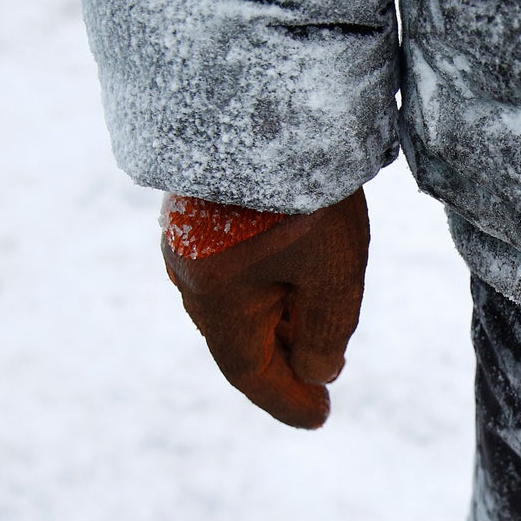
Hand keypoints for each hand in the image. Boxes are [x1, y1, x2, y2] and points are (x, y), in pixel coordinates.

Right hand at [162, 189, 369, 427]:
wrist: (264, 100)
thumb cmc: (301, 192)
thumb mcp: (332, 272)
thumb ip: (326, 333)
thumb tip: (319, 373)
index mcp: (217, 300)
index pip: (251, 372)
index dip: (288, 401)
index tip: (321, 420)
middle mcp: (191, 275)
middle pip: (238, 339)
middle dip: (282, 366)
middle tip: (320, 388)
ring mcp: (188, 240)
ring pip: (235, 304)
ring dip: (275, 327)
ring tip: (314, 340)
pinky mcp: (198, 209)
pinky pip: (232, 271)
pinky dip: (265, 291)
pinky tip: (292, 286)